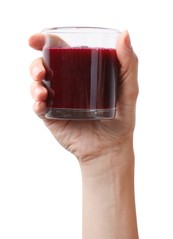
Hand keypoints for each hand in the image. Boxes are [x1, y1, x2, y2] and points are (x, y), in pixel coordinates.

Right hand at [29, 31, 137, 162]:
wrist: (110, 148)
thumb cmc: (121, 119)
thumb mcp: (129, 90)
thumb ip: (129, 63)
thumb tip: (124, 33)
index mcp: (82, 72)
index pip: (60, 52)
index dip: (45, 42)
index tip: (35, 39)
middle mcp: (67, 84)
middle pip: (43, 67)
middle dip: (36, 65)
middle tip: (41, 72)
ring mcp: (58, 101)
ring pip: (37, 86)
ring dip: (34, 85)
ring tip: (43, 92)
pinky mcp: (52, 118)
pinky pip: (38, 108)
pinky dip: (36, 104)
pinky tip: (41, 105)